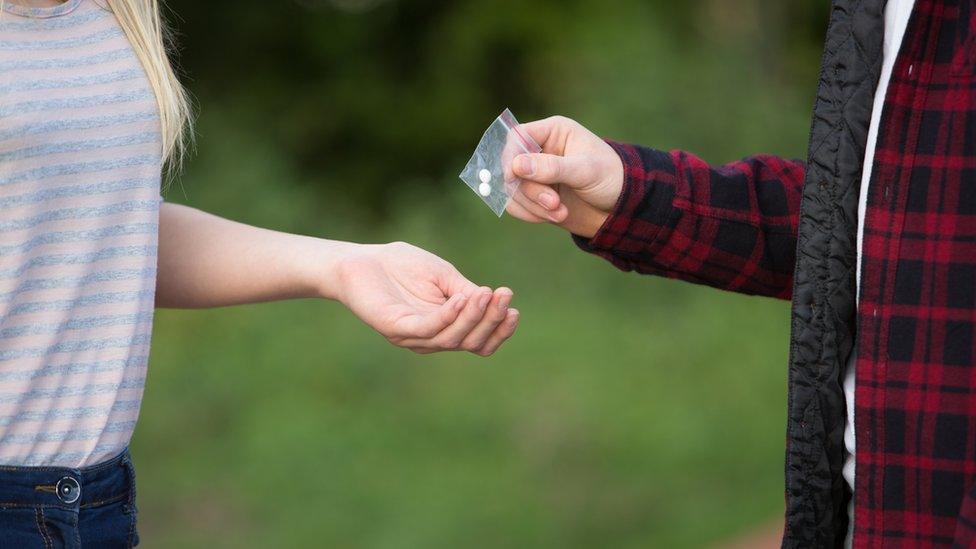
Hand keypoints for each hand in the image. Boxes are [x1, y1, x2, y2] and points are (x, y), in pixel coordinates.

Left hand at [333, 242, 517, 355]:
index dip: (500, 330)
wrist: (361, 259)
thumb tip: (495, 302)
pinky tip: (461, 298)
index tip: (514, 307)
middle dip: (492, 321)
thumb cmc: (402, 266)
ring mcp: (413, 337)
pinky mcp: (395, 329)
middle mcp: (431, 338)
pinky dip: (448, 315)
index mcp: (446, 328)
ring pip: (452, 339)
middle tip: (504, 296)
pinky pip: (428, 328)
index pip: (480, 342)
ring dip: (474, 317)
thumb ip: (467, 292)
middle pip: (471, 343)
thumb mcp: (445, 277)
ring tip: (488, 294)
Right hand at [507, 116, 624, 238]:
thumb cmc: (610, 178)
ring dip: (532, 205)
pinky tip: (553, 216)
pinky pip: (516, 204)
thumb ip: (552, 168)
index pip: (517, 137)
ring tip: (560, 213)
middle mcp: (540, 150)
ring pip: (512, 189)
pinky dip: (530, 214)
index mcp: (553, 132)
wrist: (621, 207)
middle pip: (512, 167)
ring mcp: (535, 174)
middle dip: (530, 190)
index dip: (511, 156)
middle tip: (554, 203)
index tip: (514, 177)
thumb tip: (516, 166)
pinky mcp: (534, 195)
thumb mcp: (585, 171)